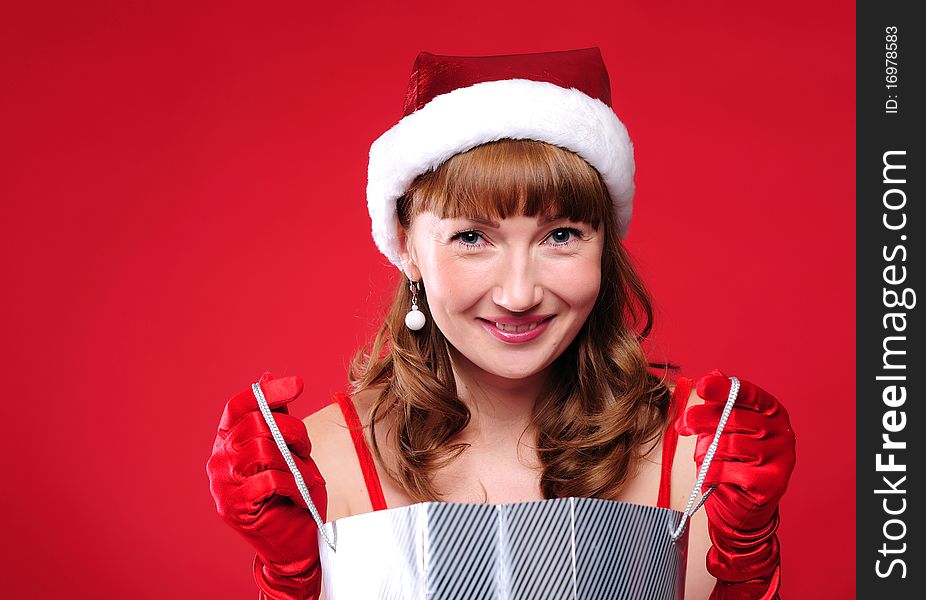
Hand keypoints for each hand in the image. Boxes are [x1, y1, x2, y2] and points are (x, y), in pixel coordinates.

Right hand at [206, 372, 326, 599]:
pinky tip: (301, 494)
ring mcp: (222, 484)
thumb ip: (275, 418)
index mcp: (228, 442)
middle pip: (255, 423)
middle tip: (306, 449)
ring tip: (306, 474)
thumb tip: (266, 376)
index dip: (267, 392)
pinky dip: (293, 484)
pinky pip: (268, 480)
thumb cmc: (291, 494)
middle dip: (292, 431)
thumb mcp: (288, 449)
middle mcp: (218, 460)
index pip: (239, 405)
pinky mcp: (234, 507)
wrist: (293, 543)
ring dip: (293, 459)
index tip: (298, 384)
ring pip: (262, 449)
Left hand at [677, 370, 795, 598]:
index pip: (748, 393)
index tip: (701, 386)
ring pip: (730, 445)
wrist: (742, 508)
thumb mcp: (722, 429)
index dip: (724, 388)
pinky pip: (729, 471)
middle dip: (703, 419)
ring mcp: (781, 458)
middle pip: (735, 418)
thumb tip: (712, 375)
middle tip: (684, 424)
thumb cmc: (731, 461)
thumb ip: (718, 405)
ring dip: (707, 451)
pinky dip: (711, 472)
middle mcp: (782, 432)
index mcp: (771, 412)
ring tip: (703, 458)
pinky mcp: (772, 483)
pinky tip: (710, 476)